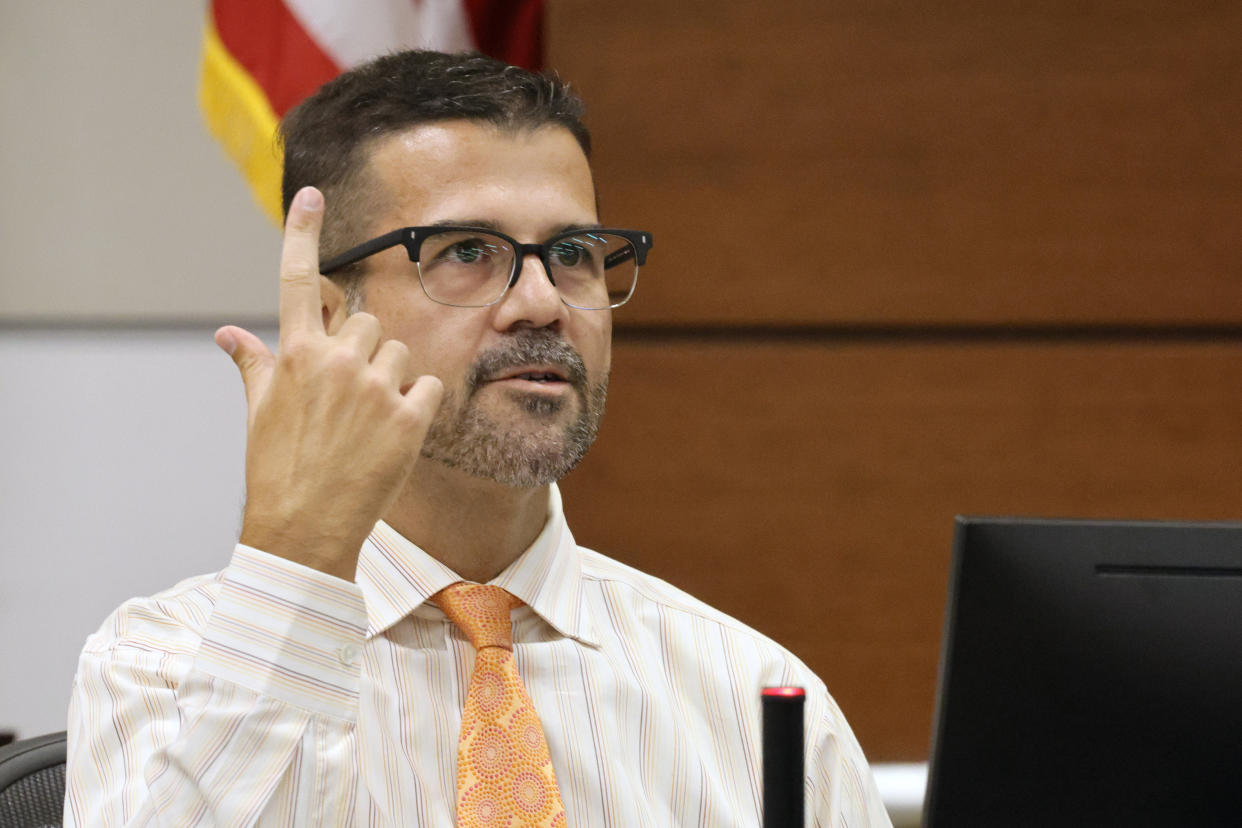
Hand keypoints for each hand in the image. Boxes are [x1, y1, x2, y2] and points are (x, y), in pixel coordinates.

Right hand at [214, 187, 442, 579]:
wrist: (303, 530)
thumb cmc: (276, 469)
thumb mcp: (259, 413)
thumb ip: (254, 363)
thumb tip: (227, 333)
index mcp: (294, 354)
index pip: (297, 279)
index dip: (303, 233)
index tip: (311, 195)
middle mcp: (336, 361)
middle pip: (369, 320)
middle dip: (364, 348)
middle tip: (350, 394)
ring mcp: (376, 388)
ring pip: (402, 350)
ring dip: (392, 375)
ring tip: (369, 418)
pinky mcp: (410, 417)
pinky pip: (429, 384)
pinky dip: (419, 402)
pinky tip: (396, 431)